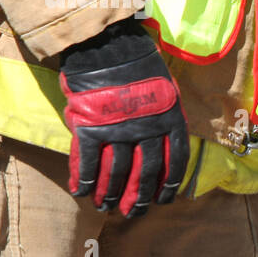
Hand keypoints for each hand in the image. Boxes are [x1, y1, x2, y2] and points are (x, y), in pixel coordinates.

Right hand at [59, 19, 189, 216]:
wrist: (105, 43)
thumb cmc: (136, 65)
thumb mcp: (165, 89)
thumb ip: (164, 118)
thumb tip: (164, 147)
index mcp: (171, 118)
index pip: (175, 161)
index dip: (169, 185)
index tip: (163, 200)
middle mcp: (148, 128)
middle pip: (146, 173)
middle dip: (139, 198)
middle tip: (132, 213)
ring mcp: (118, 129)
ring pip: (116, 173)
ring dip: (110, 194)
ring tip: (106, 206)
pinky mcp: (90, 127)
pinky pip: (87, 162)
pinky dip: (84, 180)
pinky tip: (81, 192)